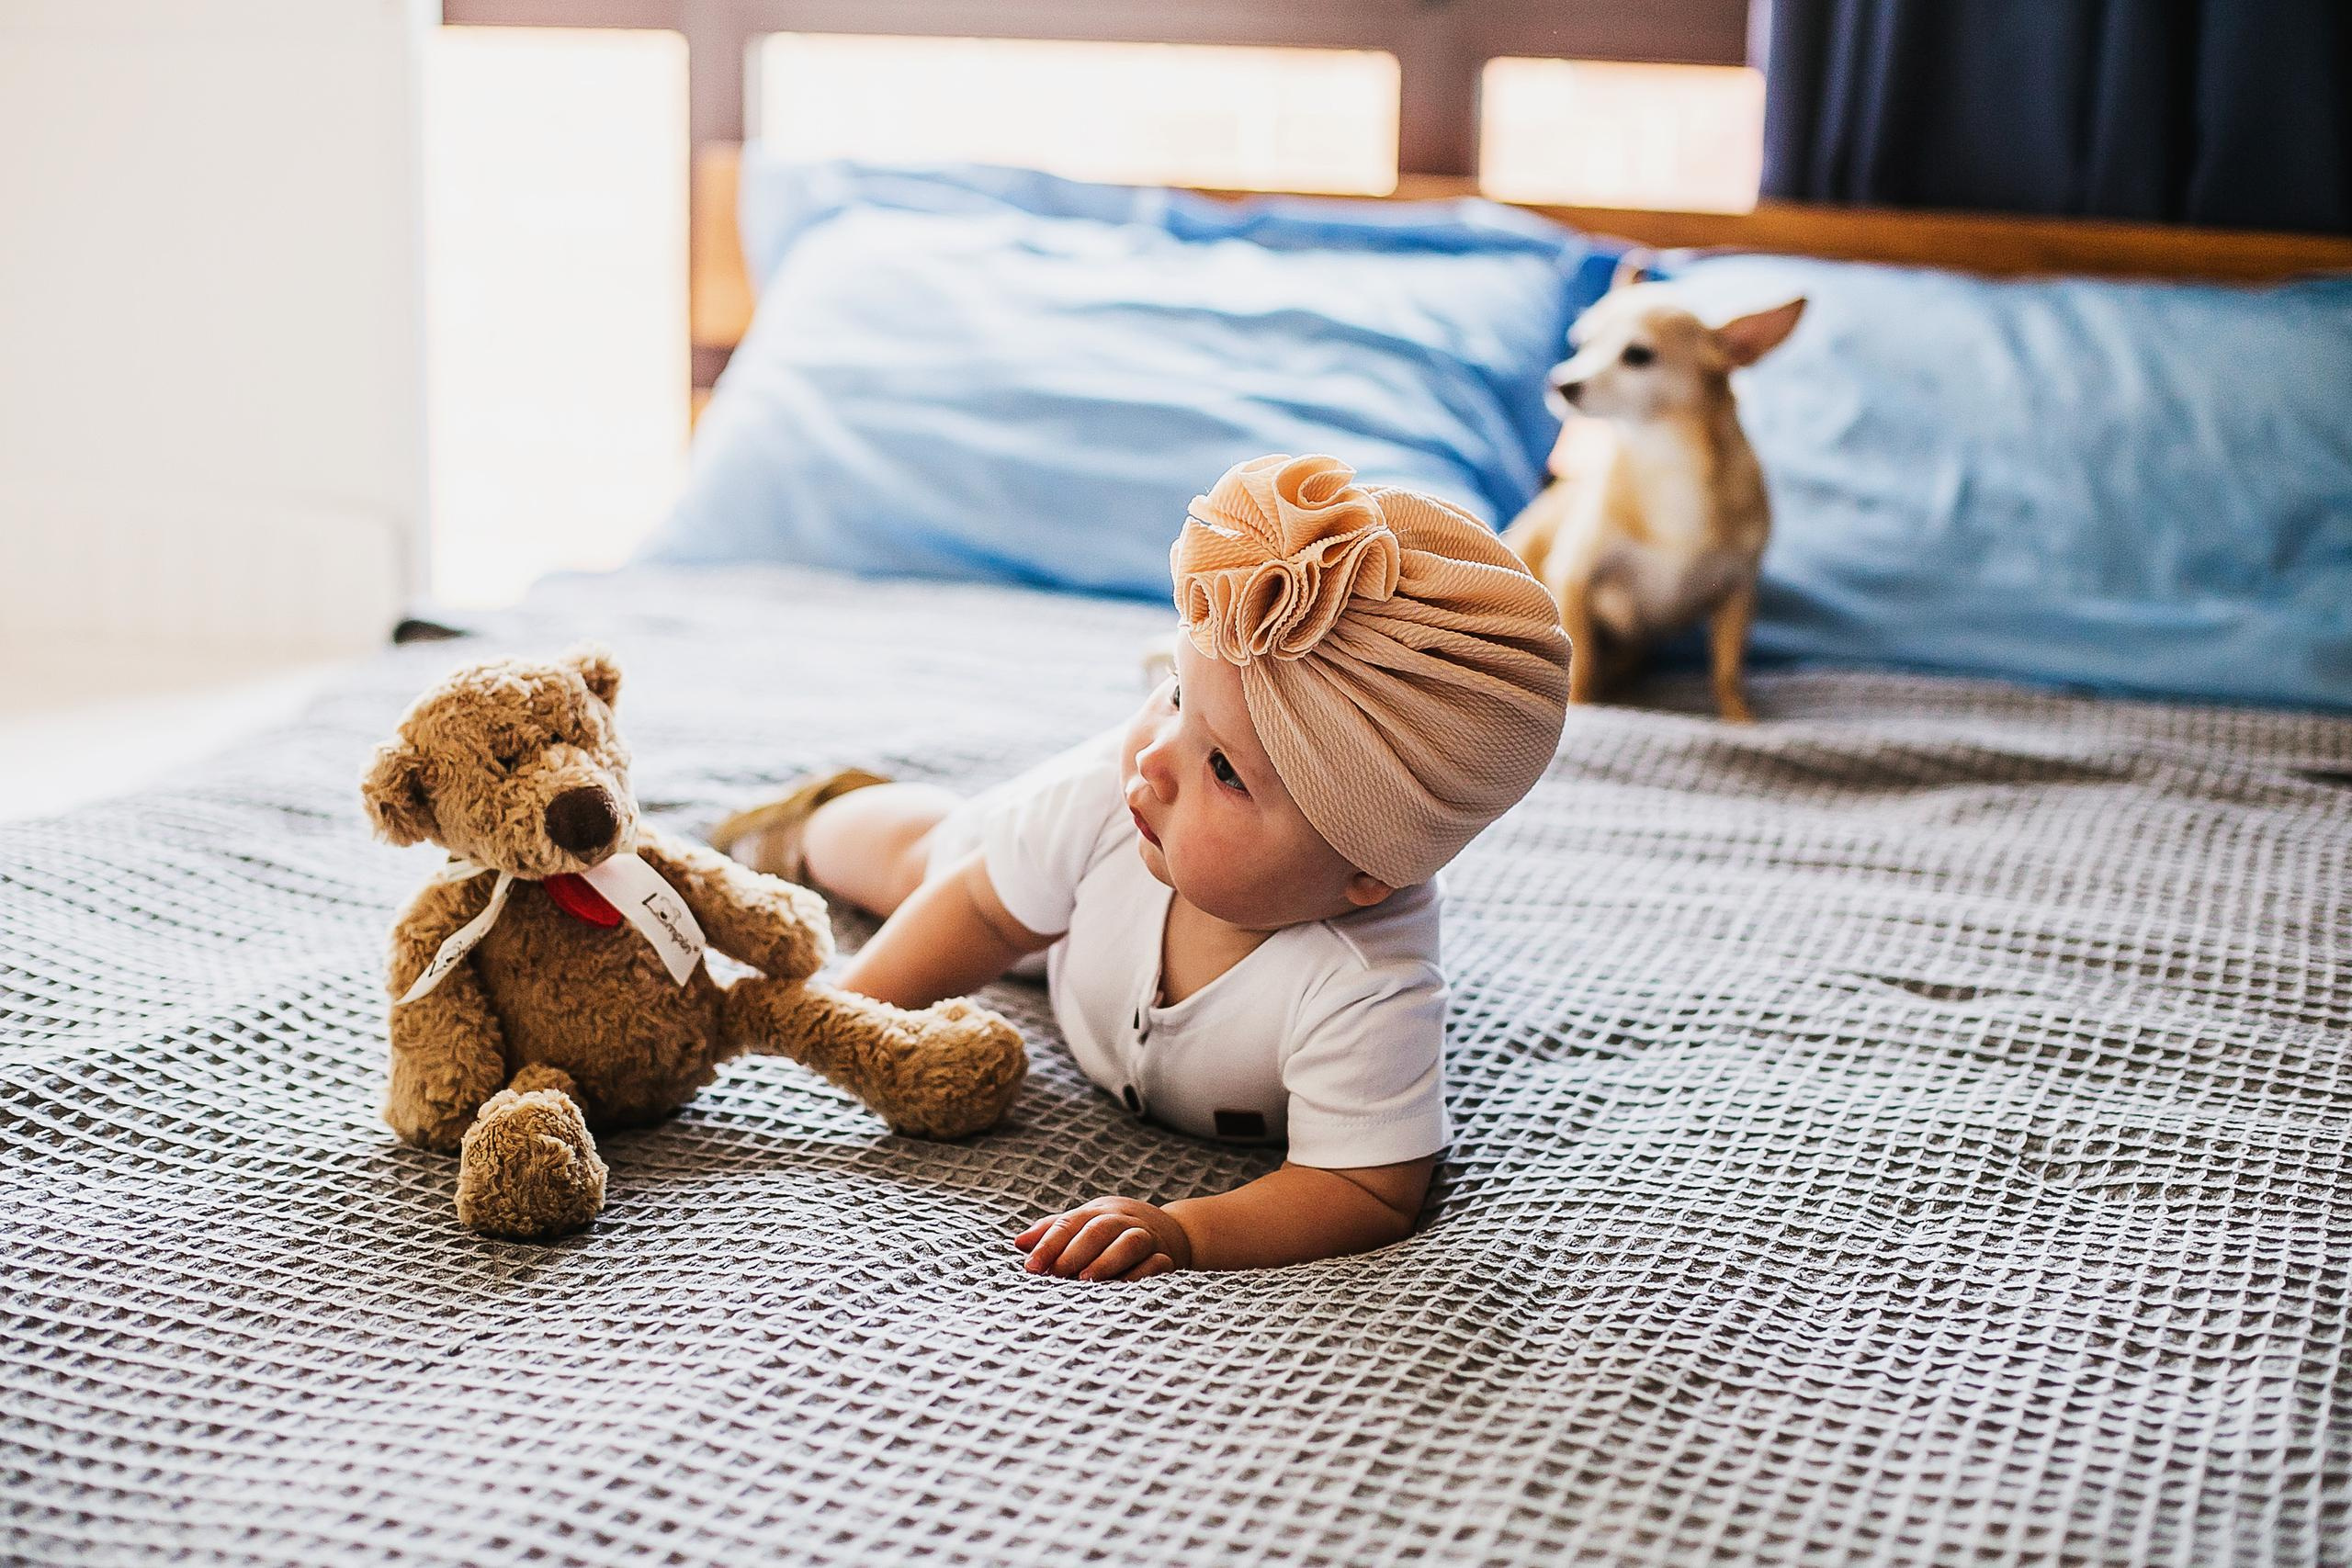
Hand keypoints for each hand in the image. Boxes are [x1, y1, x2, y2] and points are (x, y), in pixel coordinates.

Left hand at [1015, 1196, 1191, 1281]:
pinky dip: (1142, 1274)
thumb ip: (1053, 1232)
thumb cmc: (1115, 1231)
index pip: (1070, 1222)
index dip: (1049, 1243)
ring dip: (1108, 1259)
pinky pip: (1157, 1263)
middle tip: (1055, 1273)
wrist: (1175, 1231)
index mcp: (1098, 1211)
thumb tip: (1019, 1243)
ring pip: (1130, 1242)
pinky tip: (1124, 1288)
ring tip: (1086, 1279)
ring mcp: (1147, 1236)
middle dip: (1075, 1251)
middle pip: (1099, 1228)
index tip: (1031, 1266)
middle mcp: (1123, 1219)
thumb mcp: (1086, 1224)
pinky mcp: (1167, 1257)